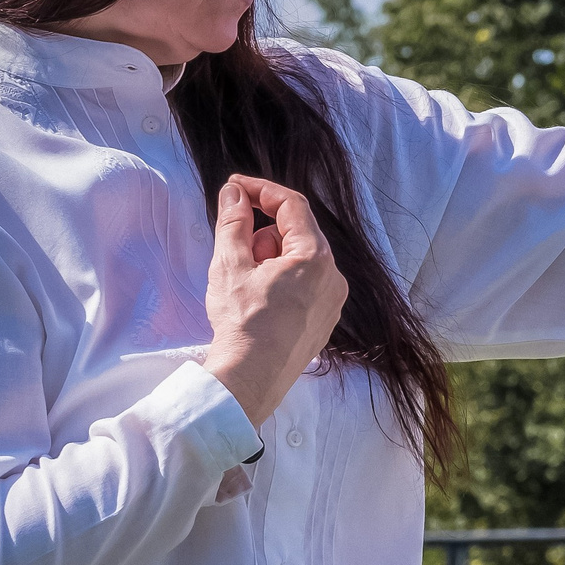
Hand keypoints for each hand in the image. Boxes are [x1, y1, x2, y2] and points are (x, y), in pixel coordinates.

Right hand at [199, 175, 349, 426]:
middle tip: (236, 243)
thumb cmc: (243, 323)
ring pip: (303, 259)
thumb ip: (233, 221)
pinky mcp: (326, 318)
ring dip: (272, 254)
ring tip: (246, 277)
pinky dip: (284, 277)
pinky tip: (260, 296)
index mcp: (315, 258)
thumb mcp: (230, 264)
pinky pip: (308, 283)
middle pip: (299, 232)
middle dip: (264, 228)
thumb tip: (234, 193)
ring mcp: (334, 300)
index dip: (261, 190)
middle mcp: (334, 276)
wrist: (253, 377)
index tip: (235, 188)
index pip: (292, 205)